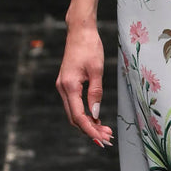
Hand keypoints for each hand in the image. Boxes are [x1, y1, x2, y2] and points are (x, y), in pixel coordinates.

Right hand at [56, 22, 113, 146]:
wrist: (79, 31)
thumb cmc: (89, 47)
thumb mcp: (97, 70)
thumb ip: (96, 93)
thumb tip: (95, 114)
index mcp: (69, 86)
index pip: (79, 116)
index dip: (90, 130)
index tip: (102, 139)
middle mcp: (62, 88)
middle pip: (74, 118)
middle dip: (90, 130)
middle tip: (107, 139)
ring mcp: (63, 86)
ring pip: (74, 112)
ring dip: (88, 123)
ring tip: (105, 131)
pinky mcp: (67, 84)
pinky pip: (74, 104)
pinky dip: (85, 114)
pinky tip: (96, 119)